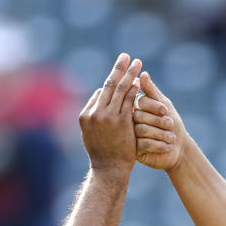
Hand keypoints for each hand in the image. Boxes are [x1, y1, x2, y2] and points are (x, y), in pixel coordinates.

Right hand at [78, 53, 142, 173]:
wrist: (109, 170)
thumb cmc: (102, 155)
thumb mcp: (91, 135)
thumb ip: (94, 118)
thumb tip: (99, 101)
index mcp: (85, 115)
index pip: (100, 92)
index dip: (111, 81)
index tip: (120, 71)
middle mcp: (94, 113)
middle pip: (108, 84)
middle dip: (118, 68)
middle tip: (126, 55)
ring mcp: (107, 117)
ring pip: (119, 89)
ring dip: (129, 74)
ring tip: (137, 63)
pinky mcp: (120, 122)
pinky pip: (128, 101)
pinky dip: (134, 90)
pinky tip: (140, 82)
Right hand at [132, 71, 186, 170]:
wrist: (178, 149)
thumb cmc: (172, 124)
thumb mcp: (164, 106)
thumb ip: (153, 92)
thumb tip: (143, 74)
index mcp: (136, 107)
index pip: (140, 102)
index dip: (153, 105)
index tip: (165, 110)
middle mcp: (130, 120)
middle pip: (139, 116)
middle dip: (157, 120)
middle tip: (171, 123)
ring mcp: (131, 136)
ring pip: (141, 130)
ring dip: (160, 133)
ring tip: (172, 137)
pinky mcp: (135, 150)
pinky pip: (143, 145)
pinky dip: (158, 145)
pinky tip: (168, 146)